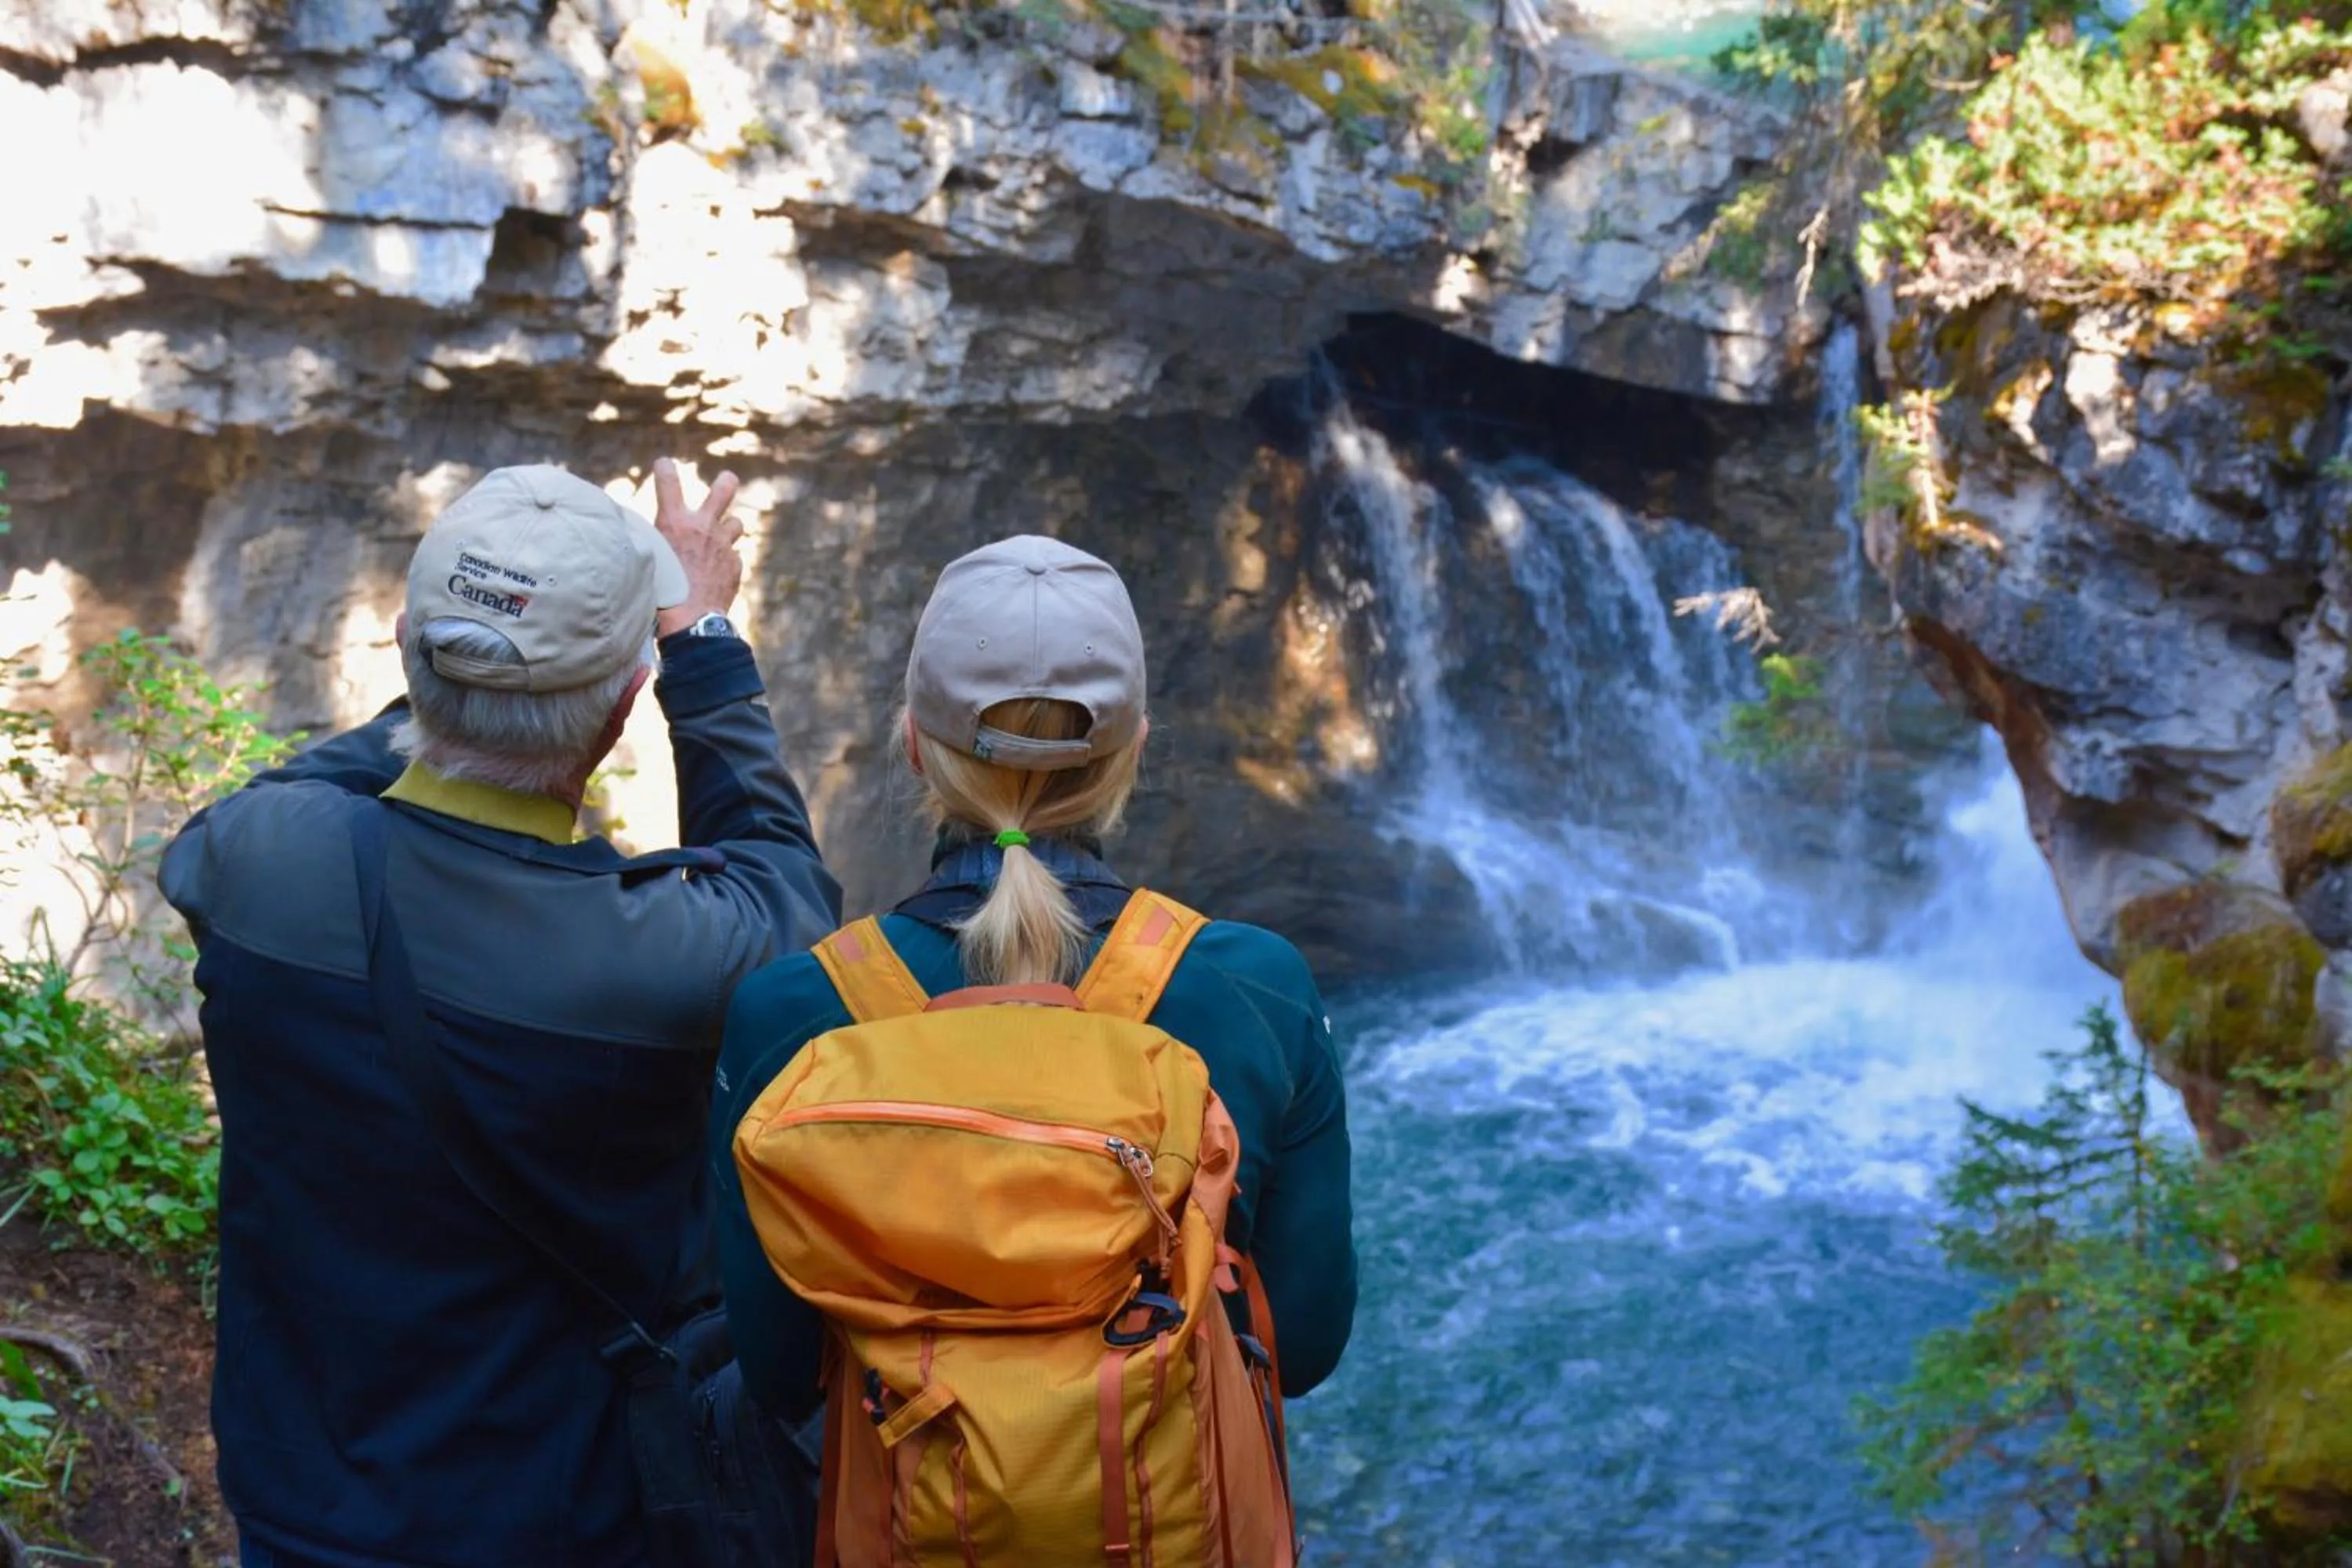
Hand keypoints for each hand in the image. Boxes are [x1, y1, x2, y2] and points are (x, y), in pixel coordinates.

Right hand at [650, 457, 745, 637]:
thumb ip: (650, 540)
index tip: (664, 464)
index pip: (668, 480)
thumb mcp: (647, 557)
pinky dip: (726, 563)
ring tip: (719, 540)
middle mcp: (703, 527)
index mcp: (675, 521)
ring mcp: (723, 545)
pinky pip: (733, 557)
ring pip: (735, 524)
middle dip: (726, 483)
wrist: (688, 622)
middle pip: (723, 490)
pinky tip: (715, 576)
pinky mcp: (736, 566)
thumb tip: (643, 533)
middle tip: (728, 480)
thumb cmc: (659, 593)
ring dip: (728, 529)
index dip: (665, 469)